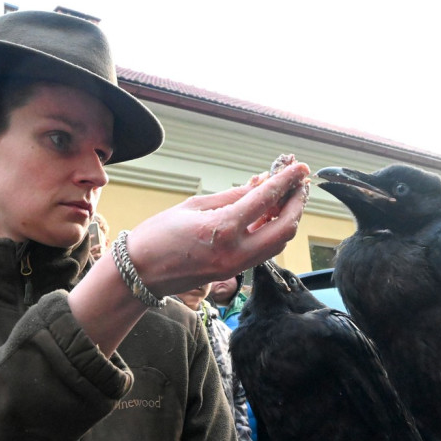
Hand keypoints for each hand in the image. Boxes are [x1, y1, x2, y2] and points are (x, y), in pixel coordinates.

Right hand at [126, 161, 309, 296]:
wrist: (140, 272)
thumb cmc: (158, 236)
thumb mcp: (194, 206)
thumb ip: (231, 195)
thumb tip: (259, 183)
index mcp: (223, 229)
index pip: (266, 199)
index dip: (287, 181)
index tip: (299, 167)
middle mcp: (236, 251)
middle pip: (285, 227)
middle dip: (297, 202)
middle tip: (299, 183)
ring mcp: (237, 266)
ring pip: (279, 242)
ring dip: (288, 218)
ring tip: (288, 197)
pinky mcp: (234, 272)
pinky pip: (264, 250)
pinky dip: (273, 231)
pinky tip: (271, 215)